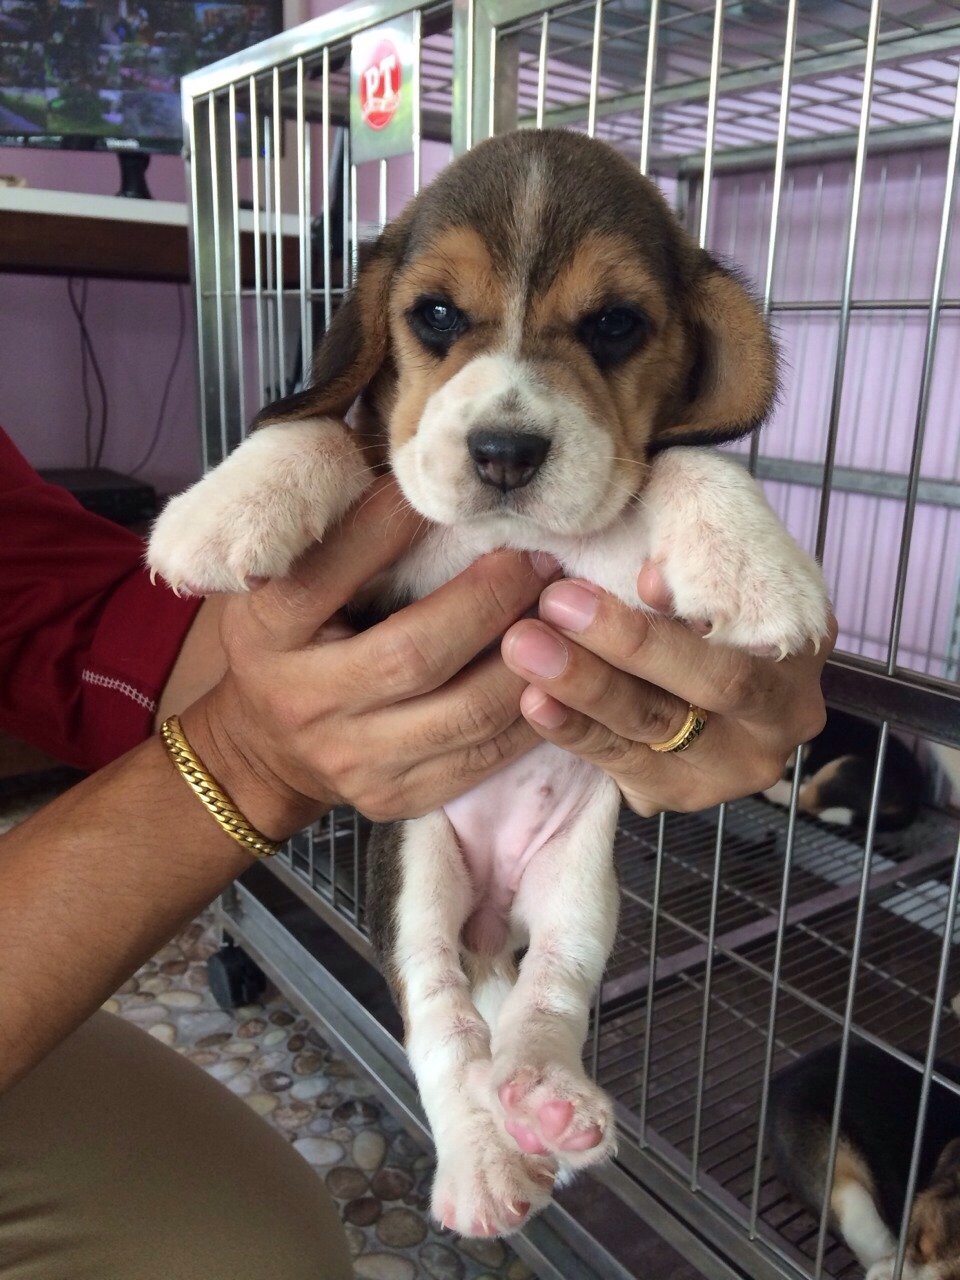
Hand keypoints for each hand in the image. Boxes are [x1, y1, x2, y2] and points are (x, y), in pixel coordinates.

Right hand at [180, 478, 554, 834]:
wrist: (264, 749)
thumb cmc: (287, 639)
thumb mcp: (284, 578)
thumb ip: (338, 532)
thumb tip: (416, 473)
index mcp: (268, 632)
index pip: (327, 574)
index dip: (391, 529)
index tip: (452, 496)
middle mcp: (305, 701)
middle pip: (414, 654)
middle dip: (492, 600)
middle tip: (541, 557)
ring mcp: (354, 760)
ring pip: (465, 716)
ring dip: (529, 659)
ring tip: (565, 612)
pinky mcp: (396, 797)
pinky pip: (483, 758)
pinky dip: (531, 713)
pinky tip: (559, 672)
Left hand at [501, 564, 834, 816]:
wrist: (680, 639)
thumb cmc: (691, 578)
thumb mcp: (708, 543)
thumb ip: (693, 547)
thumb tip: (652, 584)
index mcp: (803, 642)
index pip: (756, 630)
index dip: (709, 605)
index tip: (639, 577)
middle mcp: (783, 713)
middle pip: (714, 684)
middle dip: (629, 643)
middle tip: (558, 604)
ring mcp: (732, 766)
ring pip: (658, 729)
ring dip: (586, 687)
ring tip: (527, 647)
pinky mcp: (675, 793)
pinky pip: (622, 764)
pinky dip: (575, 730)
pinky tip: (535, 701)